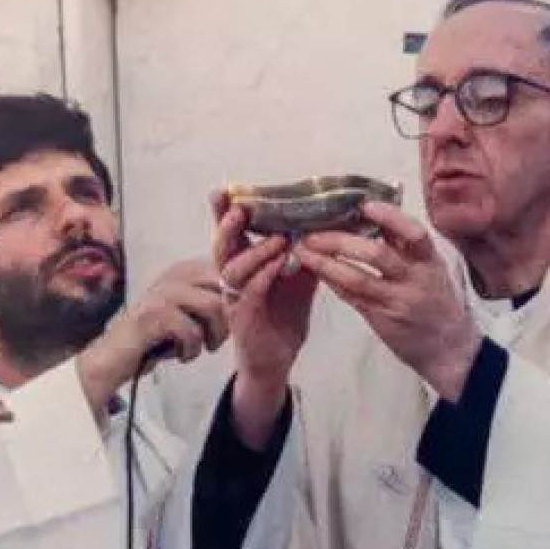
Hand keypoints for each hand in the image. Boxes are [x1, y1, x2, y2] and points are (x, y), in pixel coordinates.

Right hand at [76, 258, 230, 412]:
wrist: (116, 356)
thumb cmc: (157, 336)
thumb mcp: (187, 312)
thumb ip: (212, 299)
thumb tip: (248, 297)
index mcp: (185, 269)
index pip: (229, 272)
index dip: (236, 299)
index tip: (229, 323)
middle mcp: (175, 274)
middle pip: (226, 287)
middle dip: (229, 318)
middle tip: (216, 340)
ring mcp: (163, 292)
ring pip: (214, 308)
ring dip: (214, 336)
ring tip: (202, 348)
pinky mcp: (154, 314)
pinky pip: (193, 331)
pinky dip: (192, 350)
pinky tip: (181, 356)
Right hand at [212, 193, 319, 447]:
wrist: (278, 359)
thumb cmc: (283, 316)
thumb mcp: (299, 281)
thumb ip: (306, 256)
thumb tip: (327, 227)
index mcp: (244, 265)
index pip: (232, 233)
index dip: (225, 212)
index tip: (226, 190)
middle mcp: (233, 278)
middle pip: (222, 245)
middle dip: (227, 224)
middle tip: (238, 207)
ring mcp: (234, 298)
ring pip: (233, 268)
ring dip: (256, 250)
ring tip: (278, 239)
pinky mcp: (241, 318)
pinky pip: (248, 293)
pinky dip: (263, 276)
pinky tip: (278, 266)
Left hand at [295, 202, 482, 399]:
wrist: (449, 349)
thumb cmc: (438, 303)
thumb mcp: (432, 269)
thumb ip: (406, 246)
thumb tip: (373, 215)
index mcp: (430, 262)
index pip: (414, 234)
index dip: (390, 217)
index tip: (365, 205)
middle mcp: (416, 280)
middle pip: (377, 254)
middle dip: (341, 241)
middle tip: (314, 232)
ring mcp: (398, 301)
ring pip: (358, 278)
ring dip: (326, 262)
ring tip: (304, 250)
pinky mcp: (382, 319)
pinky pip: (352, 297)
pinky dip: (332, 281)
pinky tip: (316, 270)